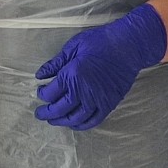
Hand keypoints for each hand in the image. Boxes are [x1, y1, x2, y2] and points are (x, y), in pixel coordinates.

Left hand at [34, 4, 167, 130]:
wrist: (128, 45)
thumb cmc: (100, 41)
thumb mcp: (74, 46)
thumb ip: (56, 63)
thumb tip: (39, 75)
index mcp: (72, 75)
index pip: (50, 93)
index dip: (42, 94)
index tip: (40, 91)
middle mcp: (83, 91)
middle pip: (59, 109)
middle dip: (46, 113)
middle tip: (40, 113)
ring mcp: (97, 100)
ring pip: (74, 119)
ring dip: (61, 121)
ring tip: (54, 120)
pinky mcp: (109, 104)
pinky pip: (93, 121)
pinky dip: (81, 125)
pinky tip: (74, 124)